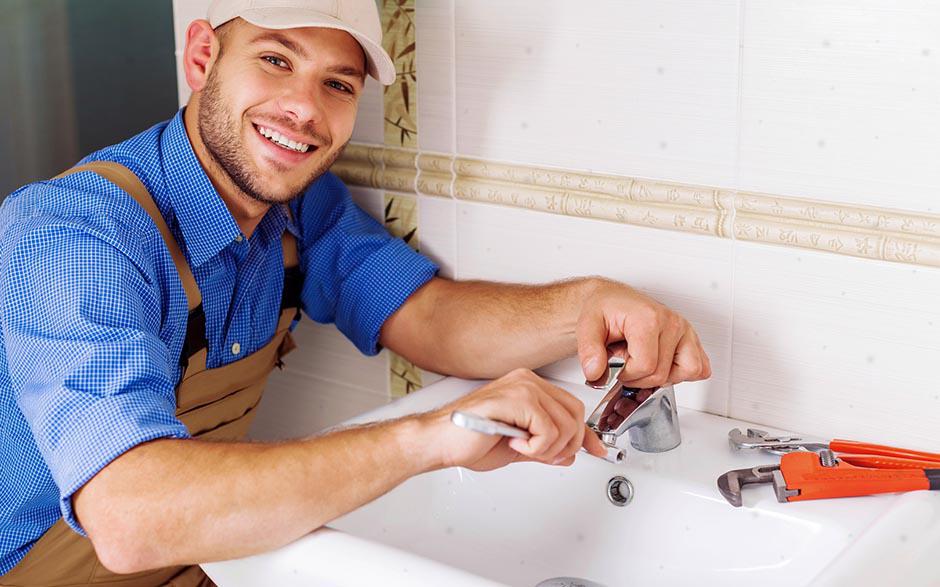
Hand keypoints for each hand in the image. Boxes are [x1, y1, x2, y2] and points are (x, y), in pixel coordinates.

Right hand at [421, 368, 607, 471]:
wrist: (438, 441)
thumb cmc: (467, 441)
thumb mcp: (518, 447)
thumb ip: (545, 447)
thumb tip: (569, 454)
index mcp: (528, 387)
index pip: (572, 407)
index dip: (586, 434)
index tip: (595, 450)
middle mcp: (527, 381)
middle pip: (575, 415)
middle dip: (566, 445)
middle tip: (543, 455)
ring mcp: (521, 387)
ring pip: (565, 424)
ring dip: (548, 448)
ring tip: (523, 448)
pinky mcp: (514, 398)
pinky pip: (547, 430)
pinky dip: (536, 446)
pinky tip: (514, 443)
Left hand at [576, 279, 710, 387]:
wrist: (612, 300)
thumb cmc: (604, 310)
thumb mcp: (587, 325)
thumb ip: (588, 351)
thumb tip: (596, 373)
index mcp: (649, 318)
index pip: (646, 366)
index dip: (626, 374)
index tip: (615, 365)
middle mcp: (671, 322)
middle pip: (662, 374)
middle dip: (638, 377)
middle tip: (625, 361)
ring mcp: (684, 330)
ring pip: (687, 372)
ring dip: (663, 376)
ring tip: (644, 362)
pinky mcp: (691, 338)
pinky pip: (699, 367)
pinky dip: (681, 372)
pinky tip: (662, 364)